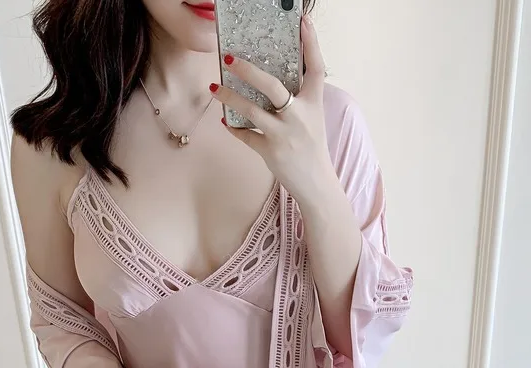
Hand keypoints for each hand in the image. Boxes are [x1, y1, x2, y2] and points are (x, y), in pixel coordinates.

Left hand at [212, 16, 331, 206]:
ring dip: (229, 97)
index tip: (302, 22)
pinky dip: (234, 128)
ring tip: (214, 88)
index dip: (311, 43)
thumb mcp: (312, 119)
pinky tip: (225, 121)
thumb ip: (298, 99)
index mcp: (313, 104)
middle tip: (230, 58)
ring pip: (251, 111)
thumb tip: (271, 80)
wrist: (316, 183)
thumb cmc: (312, 148)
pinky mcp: (270, 151)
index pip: (316, 68)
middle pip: (273, 87)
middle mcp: (299, 116)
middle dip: (249, 71)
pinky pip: (246, 135)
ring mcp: (284, 134)